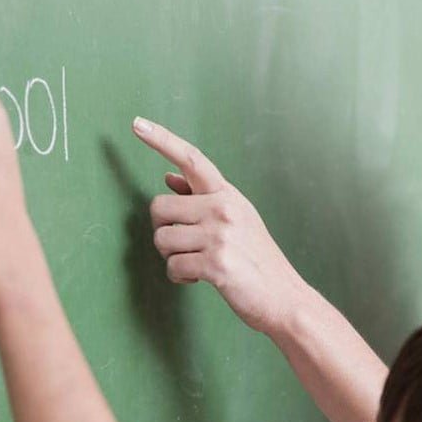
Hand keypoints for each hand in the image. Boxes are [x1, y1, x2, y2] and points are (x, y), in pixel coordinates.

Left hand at [132, 116, 308, 334]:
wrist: (284, 297)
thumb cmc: (256, 260)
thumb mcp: (237, 221)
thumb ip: (202, 199)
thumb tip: (169, 178)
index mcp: (228, 196)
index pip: (192, 159)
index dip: (162, 140)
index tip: (137, 124)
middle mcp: (223, 209)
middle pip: (159, 207)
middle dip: (162, 229)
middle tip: (182, 245)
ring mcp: (220, 235)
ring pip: (162, 239)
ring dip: (171, 257)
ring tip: (196, 264)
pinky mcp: (215, 263)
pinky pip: (173, 266)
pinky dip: (180, 278)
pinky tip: (199, 279)